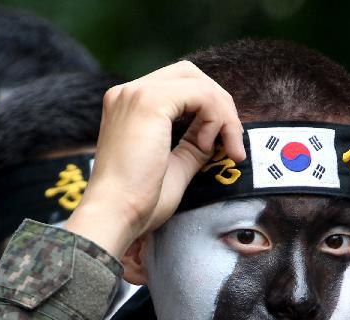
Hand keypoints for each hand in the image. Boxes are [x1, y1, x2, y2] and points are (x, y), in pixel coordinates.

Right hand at [65, 61, 245, 257]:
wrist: (115, 214)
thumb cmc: (140, 201)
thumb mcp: (176, 165)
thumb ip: (193, 143)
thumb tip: (216, 133)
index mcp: (129, 106)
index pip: (179, 87)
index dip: (210, 111)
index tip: (226, 148)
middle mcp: (128, 92)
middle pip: (190, 75)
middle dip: (220, 105)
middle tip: (234, 143)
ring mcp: (136, 93)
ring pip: (198, 83)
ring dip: (223, 114)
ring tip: (228, 149)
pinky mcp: (149, 101)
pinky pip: (200, 94)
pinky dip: (215, 117)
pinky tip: (207, 145)